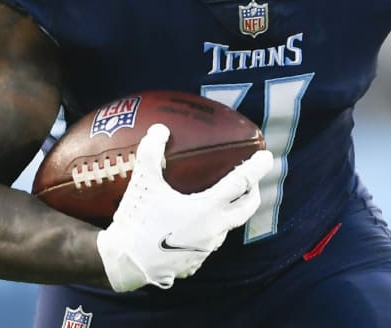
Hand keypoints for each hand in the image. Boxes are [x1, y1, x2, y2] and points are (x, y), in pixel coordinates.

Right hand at [96, 123, 272, 291]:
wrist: (123, 263)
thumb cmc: (136, 220)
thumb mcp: (143, 183)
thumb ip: (151, 152)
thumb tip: (160, 129)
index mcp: (207, 209)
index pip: (240, 183)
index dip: (256, 168)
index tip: (267, 157)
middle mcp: (213, 230)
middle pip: (246, 208)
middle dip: (253, 191)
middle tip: (250, 179)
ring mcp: (205, 249)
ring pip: (227, 227)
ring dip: (230, 212)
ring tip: (220, 200)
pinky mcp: (195, 262)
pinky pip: (209, 243)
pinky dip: (210, 229)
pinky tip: (195, 224)